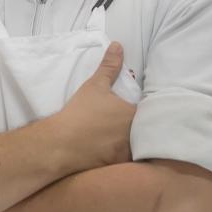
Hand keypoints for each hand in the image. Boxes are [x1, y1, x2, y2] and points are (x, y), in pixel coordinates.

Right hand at [53, 42, 136, 169]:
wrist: (62, 144)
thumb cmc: (80, 112)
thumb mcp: (95, 85)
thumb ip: (110, 66)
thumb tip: (118, 45)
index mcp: (134, 114)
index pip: (150, 111)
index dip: (146, 110)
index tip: (138, 109)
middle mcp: (136, 134)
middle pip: (146, 130)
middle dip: (143, 127)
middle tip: (130, 124)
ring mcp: (128, 152)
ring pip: (139, 146)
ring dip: (136, 143)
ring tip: (123, 138)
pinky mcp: (118, 166)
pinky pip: (128, 161)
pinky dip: (125, 156)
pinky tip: (115, 151)